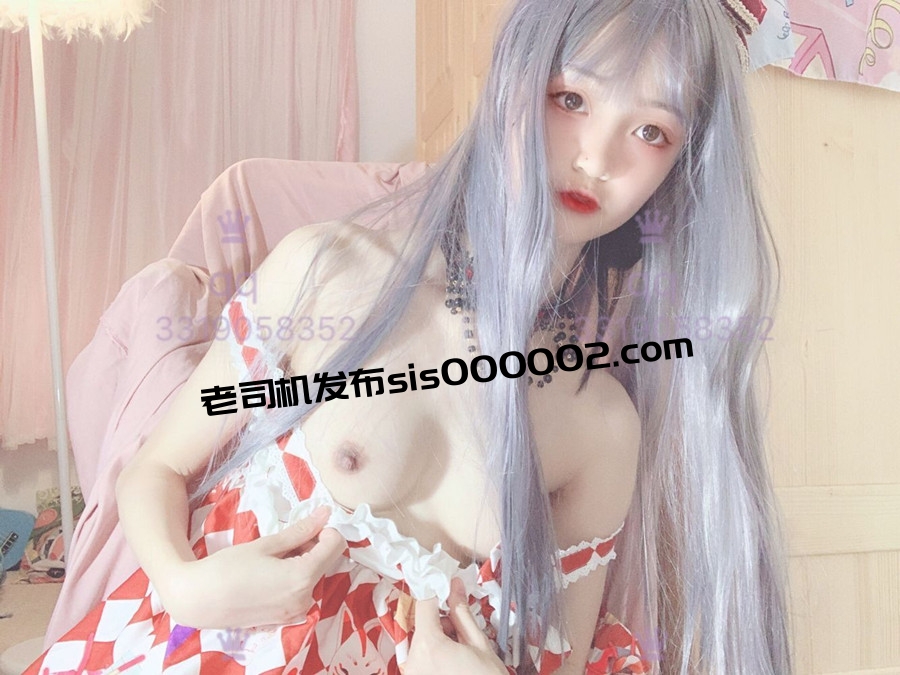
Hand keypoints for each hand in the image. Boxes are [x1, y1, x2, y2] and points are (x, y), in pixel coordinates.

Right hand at [161, 505, 346, 628]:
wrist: (198, 600)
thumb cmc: (228, 568)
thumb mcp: (266, 545)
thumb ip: (300, 531)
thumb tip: (325, 513)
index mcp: (302, 577)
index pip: (335, 546)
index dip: (326, 531)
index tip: (307, 525)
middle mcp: (305, 598)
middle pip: (327, 561)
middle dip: (315, 545)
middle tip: (287, 539)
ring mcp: (296, 611)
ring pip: (316, 576)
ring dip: (305, 561)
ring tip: (275, 556)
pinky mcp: (286, 618)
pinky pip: (303, 591)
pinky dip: (296, 577)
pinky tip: (273, 572)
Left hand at [404, 576, 509, 674]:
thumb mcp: (480, 645)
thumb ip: (462, 613)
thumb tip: (455, 586)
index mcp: (428, 645)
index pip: (424, 603)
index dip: (436, 590)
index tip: (447, 585)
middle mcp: (412, 660)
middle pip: (422, 625)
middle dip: (442, 622)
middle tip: (463, 632)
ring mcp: (411, 674)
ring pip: (421, 642)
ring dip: (439, 639)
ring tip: (462, 653)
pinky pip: (421, 660)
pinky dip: (435, 656)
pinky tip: (454, 664)